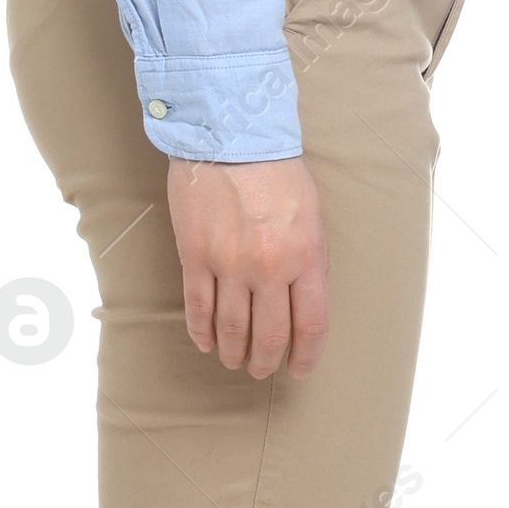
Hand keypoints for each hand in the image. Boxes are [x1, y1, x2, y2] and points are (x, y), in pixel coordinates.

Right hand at [167, 154, 329, 379]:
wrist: (230, 137)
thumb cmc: (277, 171)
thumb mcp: (313, 215)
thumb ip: (311, 260)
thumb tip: (306, 299)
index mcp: (306, 257)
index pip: (311, 324)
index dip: (307, 355)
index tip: (301, 369)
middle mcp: (269, 267)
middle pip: (270, 335)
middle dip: (267, 362)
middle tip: (263, 371)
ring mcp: (229, 264)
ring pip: (232, 329)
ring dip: (234, 353)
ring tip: (235, 361)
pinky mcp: (195, 256)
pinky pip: (198, 308)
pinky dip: (202, 333)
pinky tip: (206, 343)